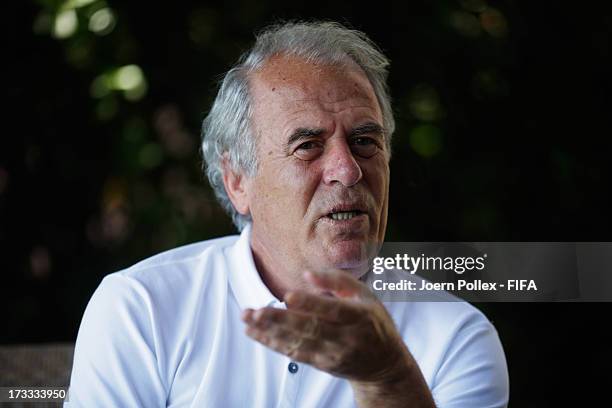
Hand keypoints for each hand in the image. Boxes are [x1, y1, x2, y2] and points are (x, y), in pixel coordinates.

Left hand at [241, 270, 434, 406]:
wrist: (384, 363)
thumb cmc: (371, 321)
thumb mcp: (364, 294)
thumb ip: (336, 280)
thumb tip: (307, 273)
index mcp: (358, 316)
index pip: (333, 310)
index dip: (310, 303)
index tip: (288, 296)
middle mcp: (346, 337)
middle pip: (310, 329)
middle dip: (279, 320)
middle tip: (254, 312)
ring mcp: (333, 354)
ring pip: (298, 344)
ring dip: (269, 332)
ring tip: (247, 319)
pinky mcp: (322, 364)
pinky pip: (294, 354)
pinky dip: (273, 343)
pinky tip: (255, 333)